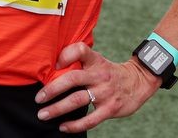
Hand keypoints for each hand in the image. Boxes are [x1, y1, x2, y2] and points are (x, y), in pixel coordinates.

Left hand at [34, 42, 160, 132]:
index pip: (81, 50)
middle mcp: (99, 75)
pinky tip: (63, 127)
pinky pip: (90, 120)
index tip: (54, 65)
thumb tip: (52, 68)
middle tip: (38, 98)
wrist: (139, 82)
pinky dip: (74, 125)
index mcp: (96, 61)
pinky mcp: (110, 108)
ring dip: (57, 109)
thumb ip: (80, 63)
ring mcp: (105, 92)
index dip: (66, 55)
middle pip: (72, 79)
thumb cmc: (110, 72)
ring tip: (43, 114)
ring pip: (77, 100)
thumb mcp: (98, 61)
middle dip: (52, 89)